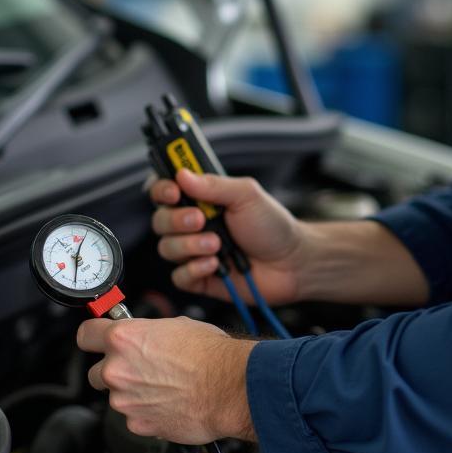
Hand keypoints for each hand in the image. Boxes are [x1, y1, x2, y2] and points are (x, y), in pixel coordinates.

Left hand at [76, 315, 255, 443]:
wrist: (230, 387)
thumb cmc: (210, 354)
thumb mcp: (176, 325)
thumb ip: (146, 332)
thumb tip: (142, 336)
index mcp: (123, 338)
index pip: (85, 334)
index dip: (93, 336)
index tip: (97, 340)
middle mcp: (118, 369)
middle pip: (96, 372)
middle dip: (114, 371)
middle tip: (140, 369)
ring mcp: (125, 400)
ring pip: (117, 397)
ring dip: (133, 394)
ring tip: (163, 387)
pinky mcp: (137, 425)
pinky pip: (134, 418)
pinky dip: (147, 413)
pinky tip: (169, 403)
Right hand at [151, 169, 304, 305]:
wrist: (292, 262)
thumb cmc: (272, 225)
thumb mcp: (246, 195)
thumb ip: (214, 185)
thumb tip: (183, 175)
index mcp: (200, 198)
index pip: (164, 189)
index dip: (161, 189)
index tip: (173, 192)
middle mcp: (192, 224)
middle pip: (159, 220)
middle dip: (176, 220)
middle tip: (200, 219)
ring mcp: (193, 251)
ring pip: (166, 248)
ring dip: (190, 245)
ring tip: (217, 244)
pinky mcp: (198, 277)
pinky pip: (179, 276)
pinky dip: (194, 269)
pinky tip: (214, 264)